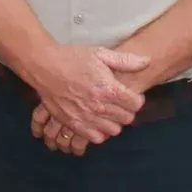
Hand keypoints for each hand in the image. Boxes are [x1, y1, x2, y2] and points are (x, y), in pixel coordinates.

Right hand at [29, 45, 150, 145]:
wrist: (44, 66)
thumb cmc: (73, 58)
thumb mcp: (100, 54)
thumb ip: (125, 60)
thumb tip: (147, 61)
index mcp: (108, 88)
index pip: (136, 104)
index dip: (136, 99)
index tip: (130, 95)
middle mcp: (99, 106)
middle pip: (127, 118)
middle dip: (127, 110)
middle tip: (120, 103)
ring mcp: (86, 117)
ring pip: (114, 130)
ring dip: (115, 122)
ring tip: (109, 112)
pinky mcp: (74, 124)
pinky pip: (96, 137)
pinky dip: (100, 131)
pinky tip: (97, 120)